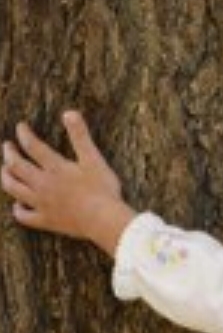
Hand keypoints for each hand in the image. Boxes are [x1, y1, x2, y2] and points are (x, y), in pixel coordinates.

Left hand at [1, 112, 135, 257]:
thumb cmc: (102, 188)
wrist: (102, 220)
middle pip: (17, 167)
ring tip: (5, 171)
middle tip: (7, 146)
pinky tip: (18, 205)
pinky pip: (24, 216)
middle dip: (9, 154)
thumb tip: (69, 112)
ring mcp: (41, 204)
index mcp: (55, 168)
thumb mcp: (94, 158)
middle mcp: (42, 184)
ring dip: (6, 178)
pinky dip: (18, 209)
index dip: (24, 134)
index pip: (33, 147)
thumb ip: (80, 135)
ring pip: (14, 189)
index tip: (20, 127)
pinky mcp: (45, 220)